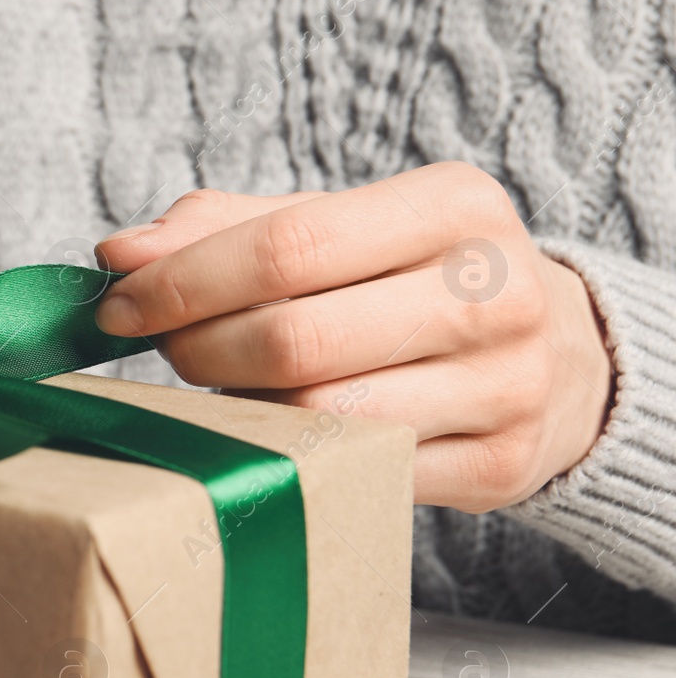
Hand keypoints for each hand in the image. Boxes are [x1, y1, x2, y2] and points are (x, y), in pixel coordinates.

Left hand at [93, 162, 612, 512]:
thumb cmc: (415, 281)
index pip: (286, 247)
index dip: (184, 282)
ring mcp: (504, 386)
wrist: (558, 357)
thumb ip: (229, 229)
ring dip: (242, 408)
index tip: (119, 304)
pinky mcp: (498, 466)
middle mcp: (494, 291)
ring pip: (321, 416)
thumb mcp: (343, 228)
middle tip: (166, 350)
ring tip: (226, 389)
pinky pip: (357, 471)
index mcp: (453, 206)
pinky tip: (281, 434)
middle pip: (295, 340)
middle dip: (200, 349)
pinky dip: (296, 456)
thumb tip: (120, 254)